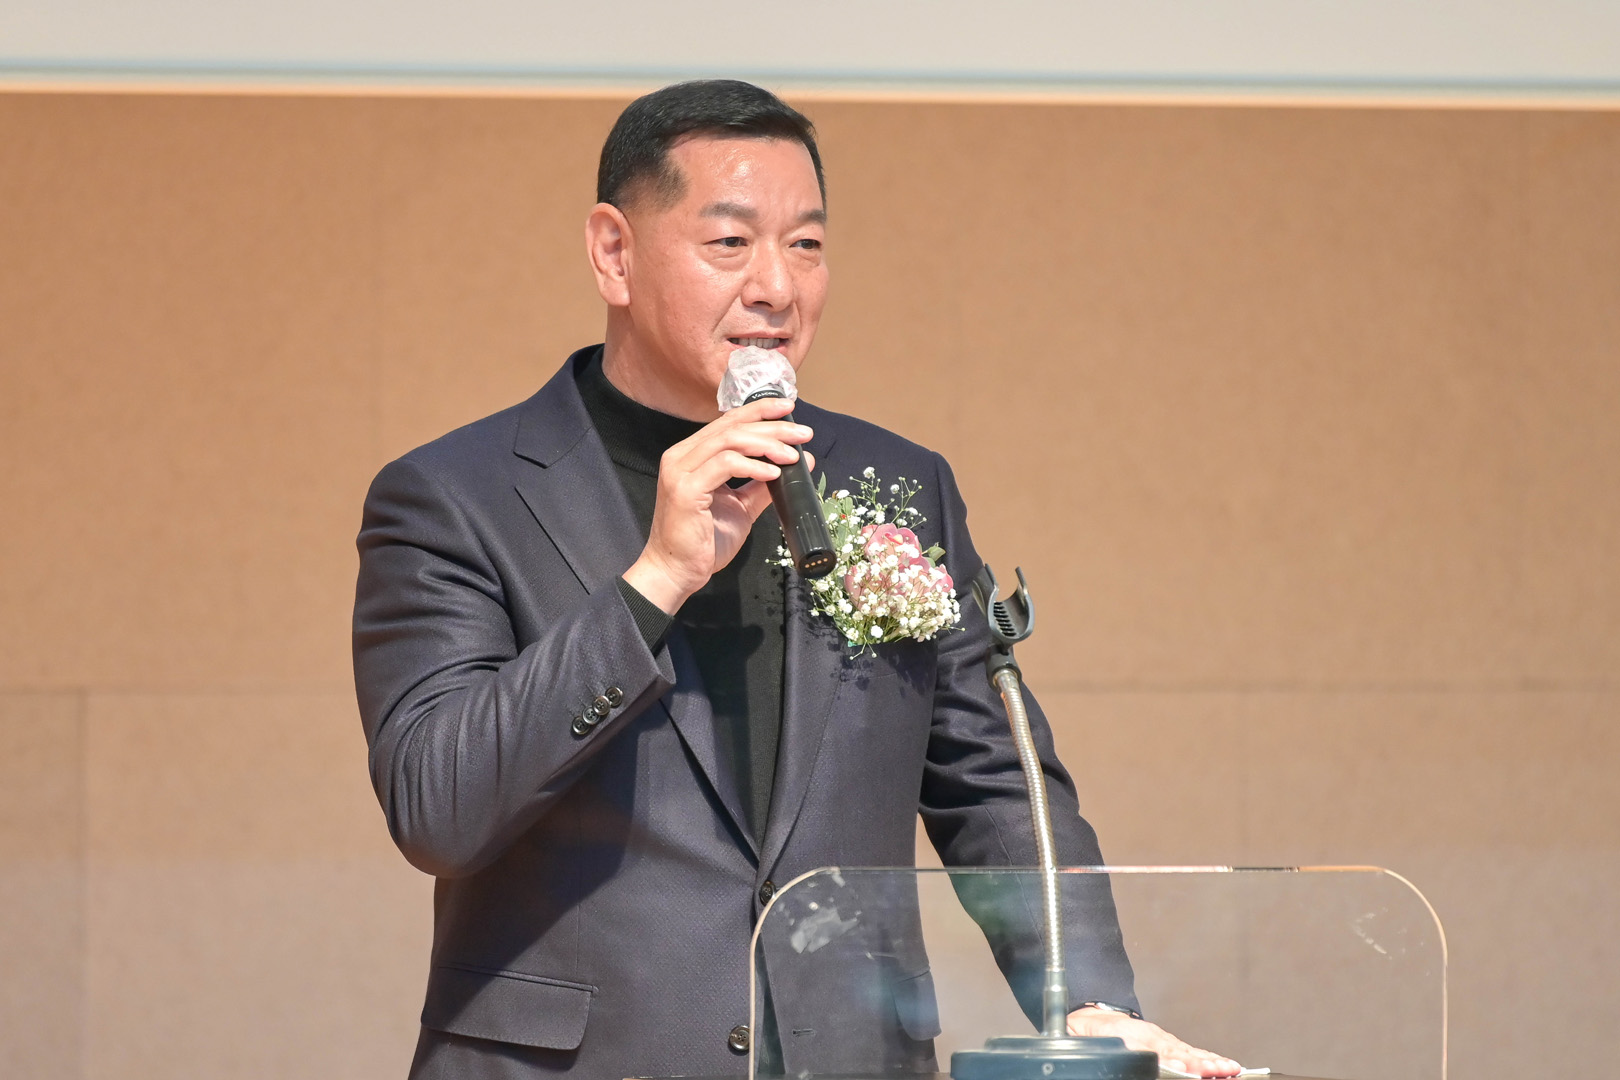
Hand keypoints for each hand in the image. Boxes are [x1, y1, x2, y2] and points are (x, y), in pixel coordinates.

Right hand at [623, 396, 813, 612]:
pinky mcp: (685, 488)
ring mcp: (680, 470)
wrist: (677, 572)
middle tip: (803, 434)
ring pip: (729, 440)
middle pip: (732, 427)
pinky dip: (752, 466)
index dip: (760, 411)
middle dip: (772, 426)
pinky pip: (724, 464)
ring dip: (766, 444)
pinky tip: (772, 472)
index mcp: (693, 455)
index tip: (790, 410)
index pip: (728, 422)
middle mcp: (682, 456)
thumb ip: (762, 485)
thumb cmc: (704, 542)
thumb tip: (797, 462)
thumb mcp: (741, 508)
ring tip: (792, 455)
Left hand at [1067, 1007, 1241, 1077]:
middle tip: (1227, 1070)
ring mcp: (1159, 1039)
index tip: (1201, 1070)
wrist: (1088, 1016)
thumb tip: (1168, 1064)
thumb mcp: (1110, 1041)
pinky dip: (1203, 1056)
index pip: (1169, 1055)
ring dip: (1210, 1060)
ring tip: (1230, 1068)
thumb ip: (1135, 1054)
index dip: (1186, 1064)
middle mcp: (1154, 1038)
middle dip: (1208, 1063)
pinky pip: (1186, 1049)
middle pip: (1185, 1053)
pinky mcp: (1162, 1040)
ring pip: (1189, 1051)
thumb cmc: (1096, 1031)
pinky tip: (1215, 1062)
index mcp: (1141, 1038)